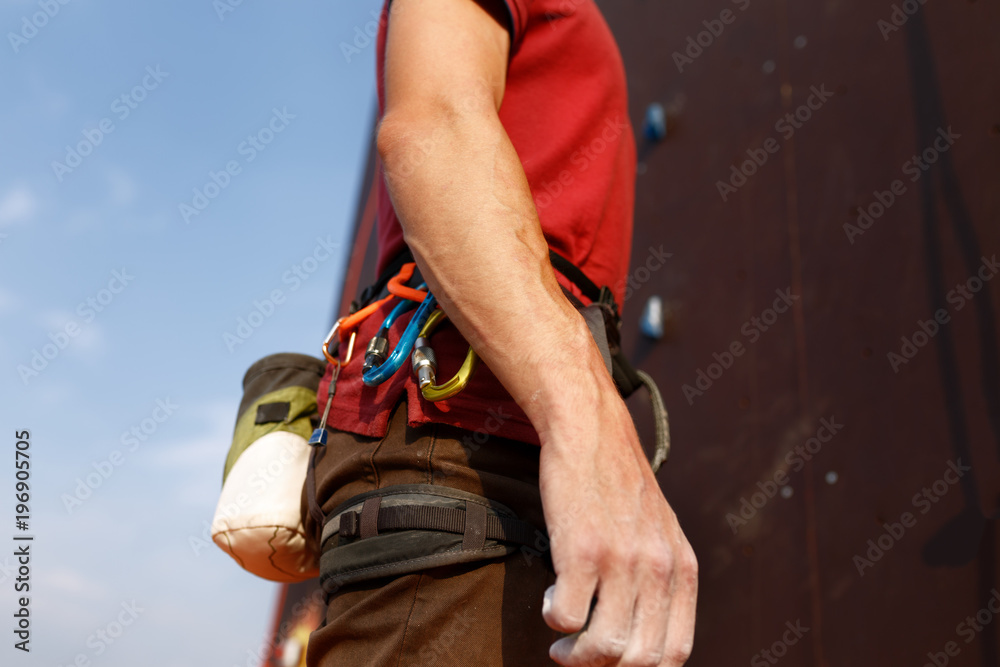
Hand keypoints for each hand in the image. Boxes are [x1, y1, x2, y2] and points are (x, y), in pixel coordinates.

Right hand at [537, 395, 697, 666]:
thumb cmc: (617, 483)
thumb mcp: (660, 530)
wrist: (591, 431)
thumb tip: (642, 633)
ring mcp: (622, 561)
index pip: (675, 652)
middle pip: (640, 658)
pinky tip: (551, 599)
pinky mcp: (582, 550)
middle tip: (579, 655)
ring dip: (576, 655)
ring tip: (562, 643)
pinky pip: (567, 616)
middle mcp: (659, 569)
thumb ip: (661, 577)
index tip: (613, 663)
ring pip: (604, 647)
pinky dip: (554, 619)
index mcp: (683, 569)